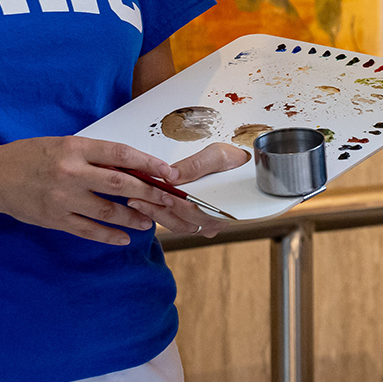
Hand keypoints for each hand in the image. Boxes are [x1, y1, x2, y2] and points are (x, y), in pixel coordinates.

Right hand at [0, 135, 185, 244]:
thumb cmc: (32, 155)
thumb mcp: (64, 144)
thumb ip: (93, 155)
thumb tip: (130, 166)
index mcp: (75, 148)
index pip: (120, 154)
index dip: (148, 163)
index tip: (167, 172)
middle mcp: (71, 172)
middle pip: (119, 184)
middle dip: (149, 193)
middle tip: (168, 200)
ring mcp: (62, 198)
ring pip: (107, 211)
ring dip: (132, 218)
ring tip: (148, 222)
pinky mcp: (54, 219)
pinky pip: (87, 230)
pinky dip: (108, 236)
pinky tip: (123, 238)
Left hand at [128, 143, 249, 236]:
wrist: (246, 168)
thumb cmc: (236, 162)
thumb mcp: (218, 156)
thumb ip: (196, 166)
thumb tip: (171, 175)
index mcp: (223, 209)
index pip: (198, 214)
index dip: (179, 207)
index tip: (165, 196)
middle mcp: (213, 221)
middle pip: (182, 223)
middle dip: (158, 211)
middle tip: (138, 199)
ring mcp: (202, 223)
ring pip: (175, 225)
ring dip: (155, 214)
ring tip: (136, 201)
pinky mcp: (193, 220)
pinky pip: (174, 222)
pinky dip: (159, 214)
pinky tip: (145, 205)